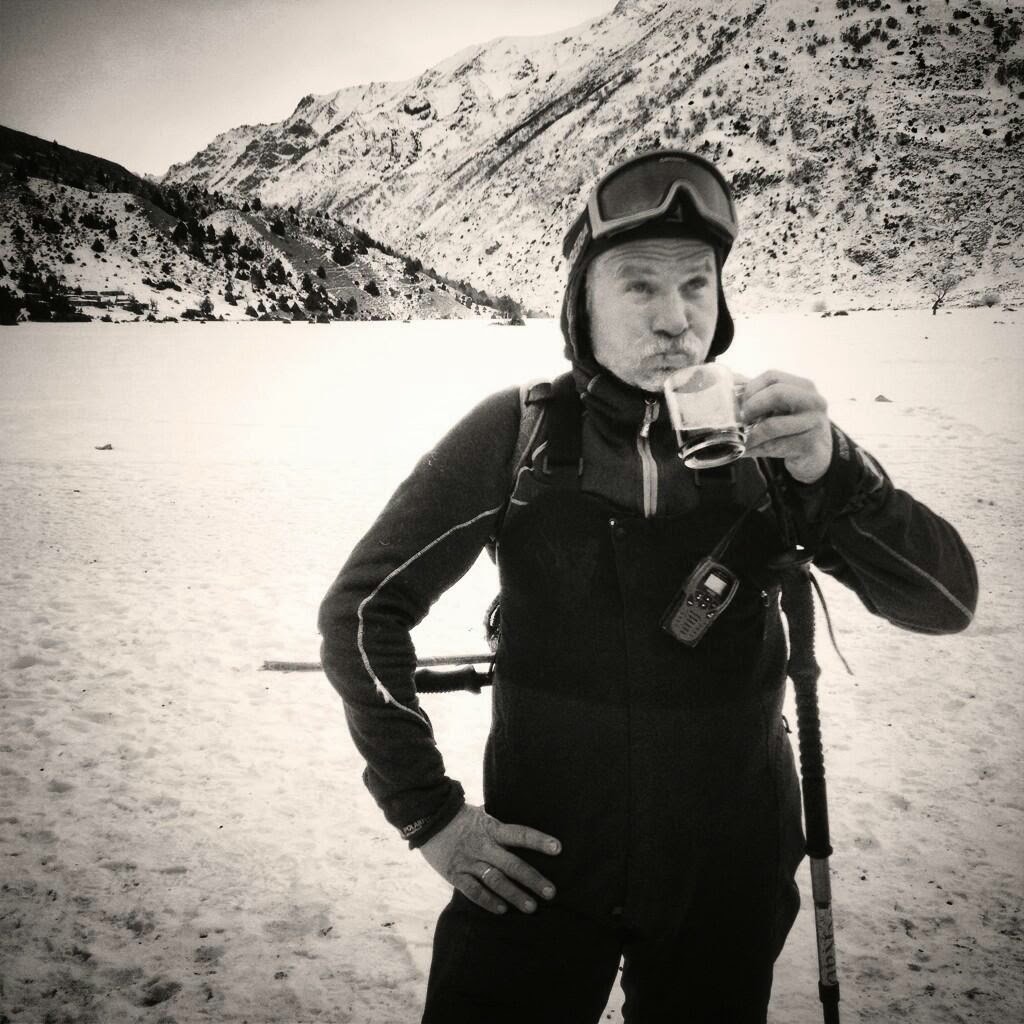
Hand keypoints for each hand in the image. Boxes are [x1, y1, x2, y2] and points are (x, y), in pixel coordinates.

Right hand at [419, 803, 560, 914]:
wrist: (428, 818)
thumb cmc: (462, 818)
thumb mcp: (483, 815)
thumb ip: (500, 826)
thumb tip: (525, 831)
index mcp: (492, 828)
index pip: (519, 834)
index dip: (538, 840)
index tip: (558, 848)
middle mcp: (482, 845)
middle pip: (512, 864)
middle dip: (533, 879)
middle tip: (551, 893)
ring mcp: (468, 861)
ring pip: (495, 881)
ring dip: (514, 895)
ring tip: (532, 907)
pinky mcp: (455, 874)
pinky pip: (473, 891)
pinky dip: (488, 901)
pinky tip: (502, 910)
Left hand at [739, 370, 832, 483]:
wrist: (816, 454)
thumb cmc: (792, 427)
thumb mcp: (779, 407)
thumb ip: (758, 395)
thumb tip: (728, 380)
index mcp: (804, 387)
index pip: (772, 376)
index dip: (751, 388)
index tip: (741, 403)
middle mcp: (813, 402)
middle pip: (776, 393)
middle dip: (752, 406)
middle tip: (743, 419)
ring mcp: (814, 424)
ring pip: (772, 425)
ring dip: (750, 434)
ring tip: (739, 440)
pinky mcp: (809, 447)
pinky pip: (774, 447)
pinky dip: (755, 449)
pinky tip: (747, 451)